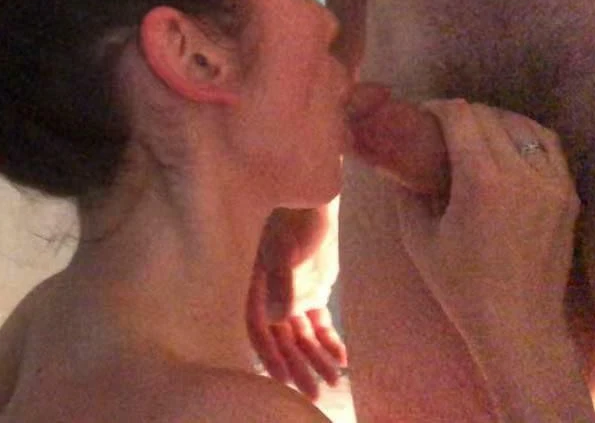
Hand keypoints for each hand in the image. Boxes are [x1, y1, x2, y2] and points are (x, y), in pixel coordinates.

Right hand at [246, 205, 347, 398]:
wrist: (315, 201)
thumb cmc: (292, 220)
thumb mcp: (283, 249)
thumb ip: (280, 283)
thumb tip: (276, 319)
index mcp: (252, 288)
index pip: (256, 329)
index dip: (268, 354)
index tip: (282, 378)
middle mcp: (268, 297)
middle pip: (281, 339)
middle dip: (296, 365)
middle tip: (313, 392)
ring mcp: (290, 296)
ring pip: (301, 335)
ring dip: (315, 357)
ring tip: (332, 380)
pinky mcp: (311, 293)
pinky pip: (318, 324)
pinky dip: (329, 340)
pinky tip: (342, 358)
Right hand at [396, 99, 579, 331]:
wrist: (517, 324)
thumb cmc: (460, 285)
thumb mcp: (418, 238)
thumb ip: (407, 194)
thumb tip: (395, 165)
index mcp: (482, 181)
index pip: (461, 117)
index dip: (436, 107)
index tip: (420, 115)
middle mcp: (521, 174)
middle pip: (489, 116)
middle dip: (461, 114)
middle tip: (439, 127)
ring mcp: (551, 183)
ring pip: (522, 125)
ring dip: (494, 120)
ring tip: (474, 133)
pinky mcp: (567, 195)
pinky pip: (548, 147)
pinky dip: (525, 136)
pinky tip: (507, 145)